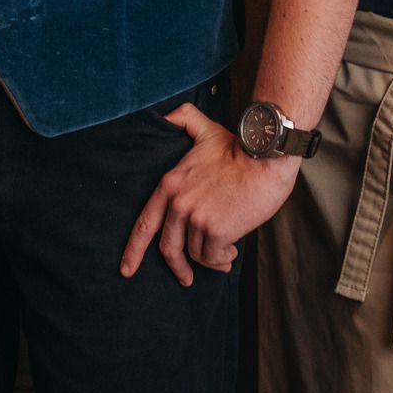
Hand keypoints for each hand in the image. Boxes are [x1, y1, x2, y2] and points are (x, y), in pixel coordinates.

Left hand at [121, 104, 299, 284]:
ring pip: (196, 253)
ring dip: (210, 259)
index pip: (145, 223)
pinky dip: (222, 259)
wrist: (266, 157)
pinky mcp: (216, 230)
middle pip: (168, 248)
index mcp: (170, 184)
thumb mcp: (205, 130)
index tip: (126, 270)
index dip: (133, 249)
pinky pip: (214, 256)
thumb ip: (183, 120)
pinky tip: (232, 251)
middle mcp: (178, 203)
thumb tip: (166, 115)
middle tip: (185, 278)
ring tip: (225, 254)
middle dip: (177, 267)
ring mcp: (196, 217)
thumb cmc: (240, 148)